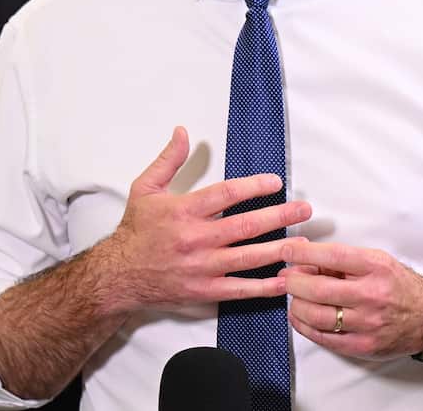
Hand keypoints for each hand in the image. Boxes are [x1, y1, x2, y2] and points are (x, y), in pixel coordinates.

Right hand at [106, 127, 312, 311]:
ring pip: (248, 257)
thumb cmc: (136, 230)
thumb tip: (182, 132)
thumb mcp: (146, 188)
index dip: (253, 186)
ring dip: (279, 249)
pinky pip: (240, 289)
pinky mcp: (205, 291)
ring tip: (304, 242)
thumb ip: (168, 159)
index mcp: (184, 211)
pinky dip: (265, 287)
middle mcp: (196, 239)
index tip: (276, 182)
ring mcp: (202, 268)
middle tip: (304, 209)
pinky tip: (286, 281)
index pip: (225, 195)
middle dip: (279, 216)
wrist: (118, 275)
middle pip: (246, 225)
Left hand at [280, 241, 422, 359]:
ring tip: (293, 297)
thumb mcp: (376, 261)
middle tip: (284, 278)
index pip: (332, 256)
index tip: (286, 250)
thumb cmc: (397, 284)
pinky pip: (324, 338)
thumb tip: (304, 261)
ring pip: (318, 316)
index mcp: (376, 267)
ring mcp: (368, 323)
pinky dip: (305, 327)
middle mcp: (372, 295)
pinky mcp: (363, 346)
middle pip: (320, 289)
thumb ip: (342, 261)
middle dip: (294, 282)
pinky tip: (299, 317)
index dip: (304, 253)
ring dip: (296, 305)